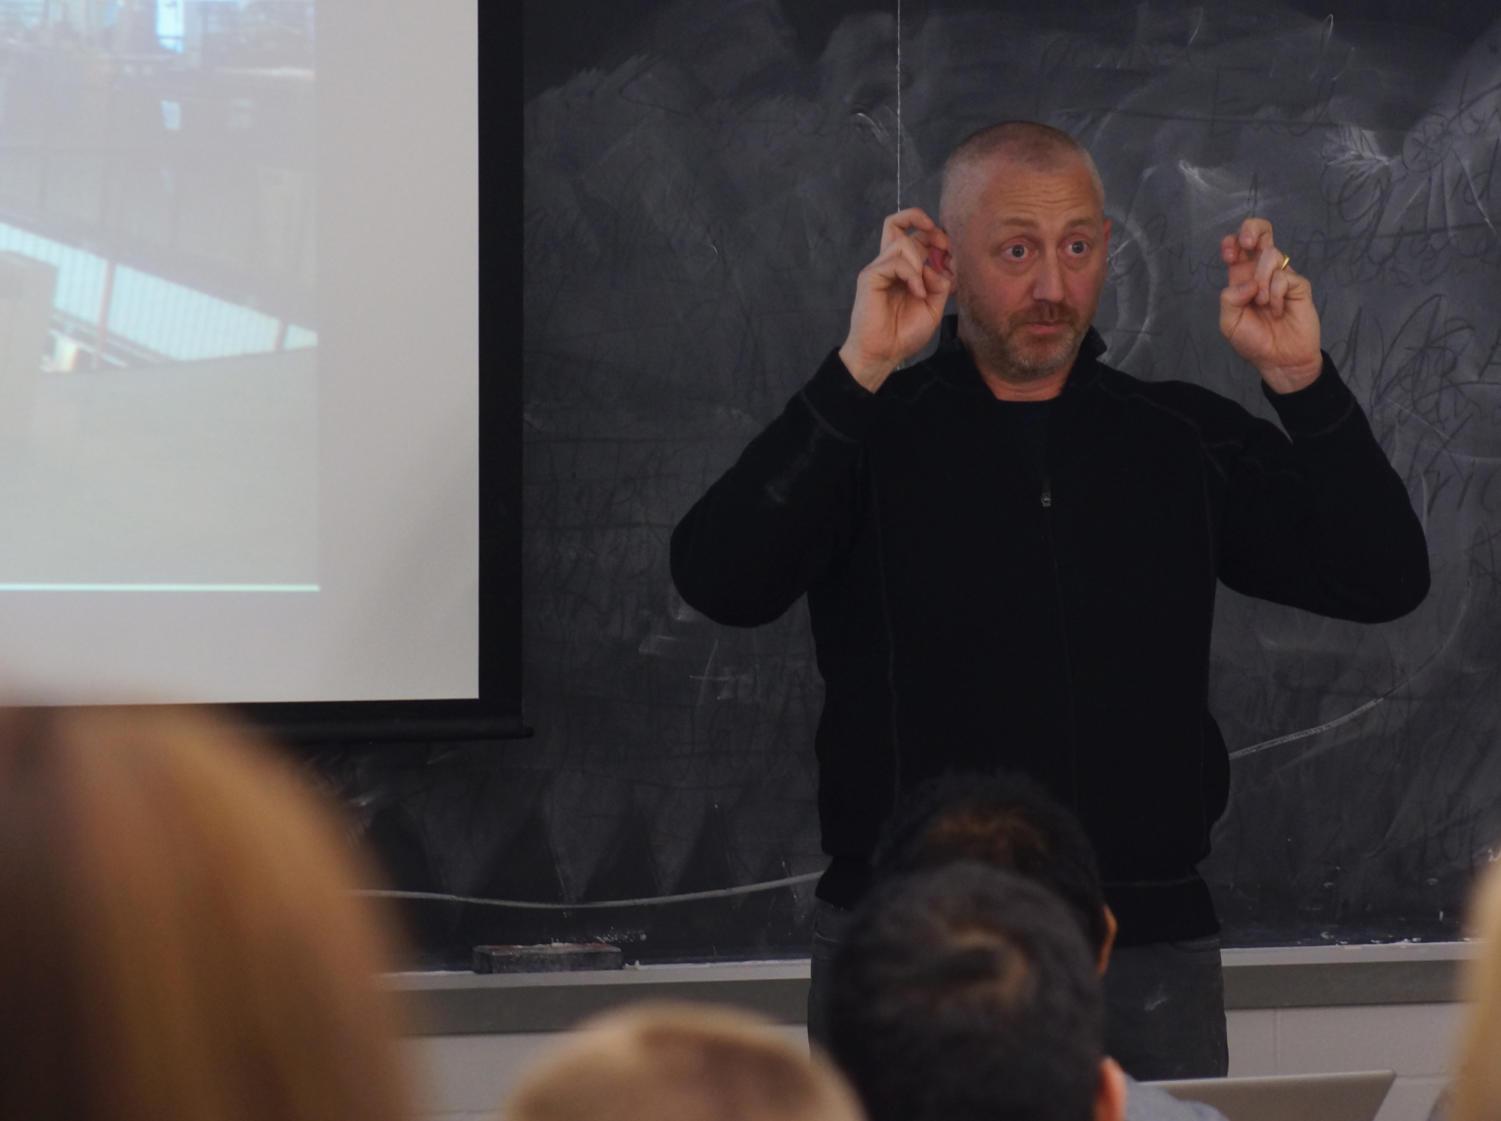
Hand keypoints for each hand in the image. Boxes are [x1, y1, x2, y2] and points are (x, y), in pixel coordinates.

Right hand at [839, 208, 953, 391]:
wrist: (884, 353)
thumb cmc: (904, 333)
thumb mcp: (934, 306)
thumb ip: (940, 283)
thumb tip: (940, 265)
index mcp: (905, 269)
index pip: (915, 235)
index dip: (935, 234)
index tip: (951, 251)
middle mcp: (890, 264)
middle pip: (898, 222)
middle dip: (927, 227)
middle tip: (943, 244)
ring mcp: (879, 269)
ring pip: (902, 242)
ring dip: (920, 262)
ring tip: (922, 289)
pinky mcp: (870, 276)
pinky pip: (895, 261)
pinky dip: (912, 275)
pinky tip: (917, 293)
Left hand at [1218, 218, 1322, 393]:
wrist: (1280, 359)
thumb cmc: (1253, 341)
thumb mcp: (1229, 323)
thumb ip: (1229, 299)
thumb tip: (1248, 283)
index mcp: (1241, 278)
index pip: (1237, 246)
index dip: (1232, 241)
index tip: (1230, 254)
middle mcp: (1260, 272)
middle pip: (1261, 232)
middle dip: (1253, 229)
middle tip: (1248, 245)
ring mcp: (1282, 276)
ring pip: (1271, 254)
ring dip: (1262, 280)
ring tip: (1264, 305)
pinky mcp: (1299, 285)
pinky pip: (1284, 276)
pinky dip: (1276, 294)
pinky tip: (1278, 310)